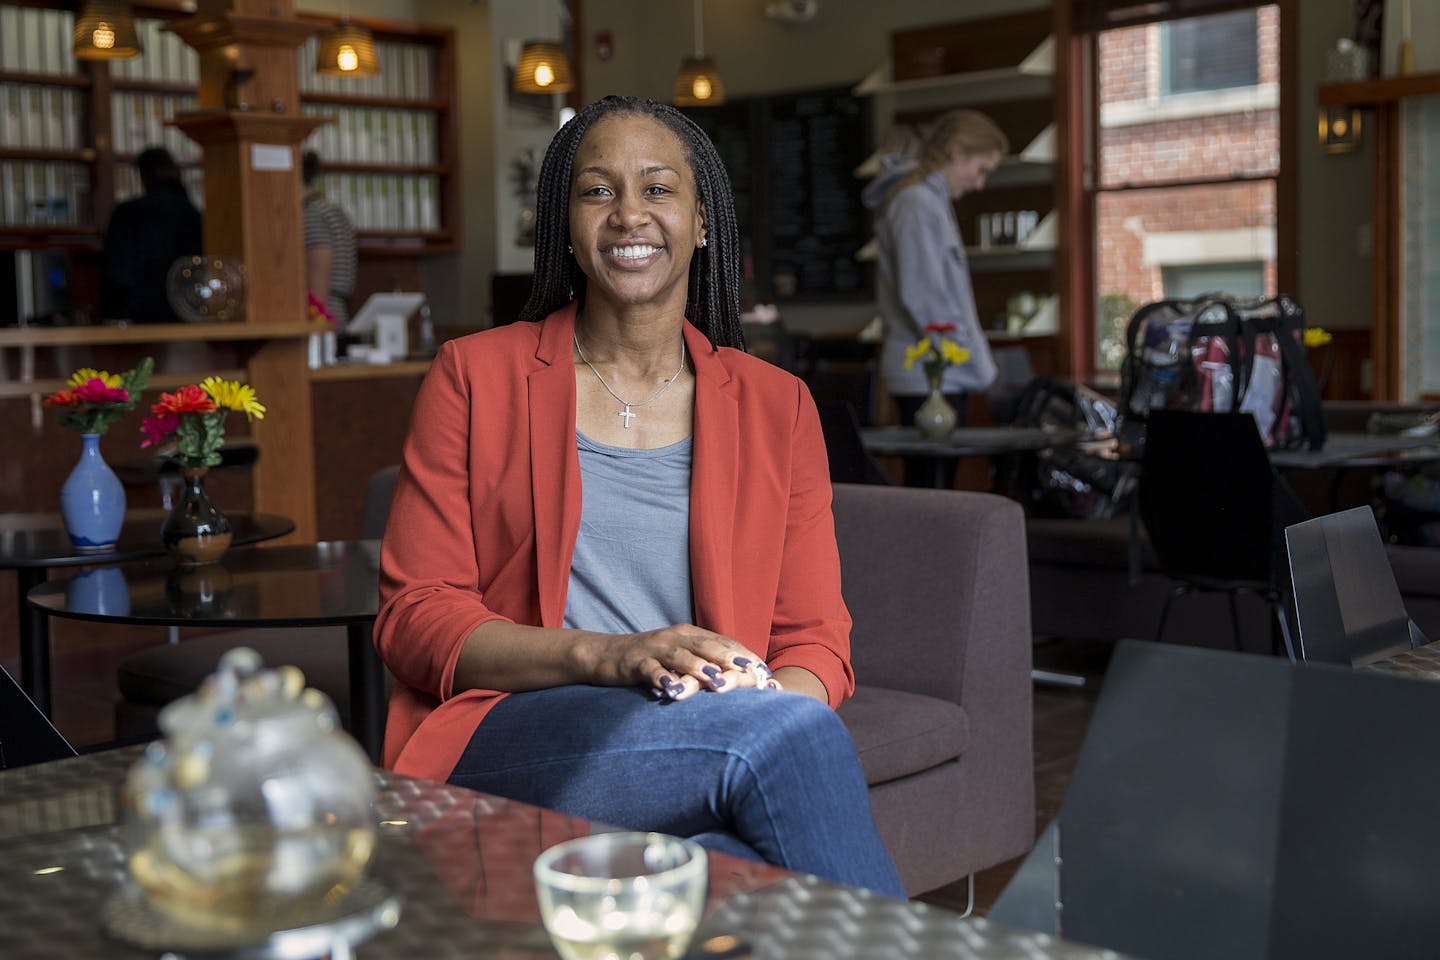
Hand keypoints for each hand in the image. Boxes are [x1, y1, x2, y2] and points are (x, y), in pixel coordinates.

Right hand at [581, 624, 778, 700]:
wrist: (604, 654)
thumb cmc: (648, 659)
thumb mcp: (678, 657)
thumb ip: (703, 664)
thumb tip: (736, 680)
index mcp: (689, 635)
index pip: (722, 642)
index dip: (743, 654)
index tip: (763, 670)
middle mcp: (674, 637)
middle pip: (706, 646)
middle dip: (729, 658)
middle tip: (750, 671)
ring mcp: (655, 648)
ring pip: (680, 656)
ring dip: (699, 668)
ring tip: (716, 680)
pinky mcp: (635, 662)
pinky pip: (650, 670)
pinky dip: (661, 679)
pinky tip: (671, 690)